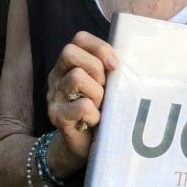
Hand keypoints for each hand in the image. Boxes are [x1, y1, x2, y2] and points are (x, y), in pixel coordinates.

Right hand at [46, 31, 118, 166]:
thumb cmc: (100, 112)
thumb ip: (109, 70)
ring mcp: (54, 96)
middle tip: (104, 88)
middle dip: (95, 68)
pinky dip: (95, 115)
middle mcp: (56, 77)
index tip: (115, 65)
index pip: (79, 39)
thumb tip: (132, 57)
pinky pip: (82, 106)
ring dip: (97, 94)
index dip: (100, 47)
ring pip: (77, 77)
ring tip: (100, 107)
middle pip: (70, 52)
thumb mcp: (105, 87)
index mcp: (69, 65)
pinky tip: (95, 122)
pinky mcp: (57, 116)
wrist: (84, 148)